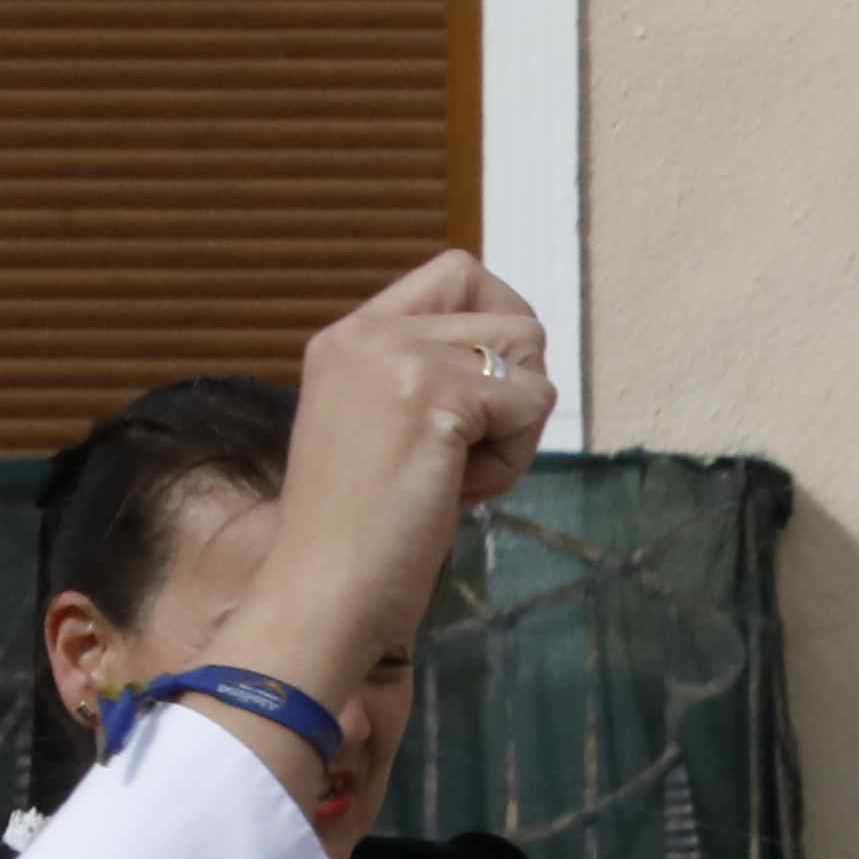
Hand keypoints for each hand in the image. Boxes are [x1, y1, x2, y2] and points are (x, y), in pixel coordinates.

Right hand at [232, 253, 546, 672]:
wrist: (324, 586)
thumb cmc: (363, 531)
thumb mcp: (385, 430)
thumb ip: (428, 382)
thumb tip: (518, 362)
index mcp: (351, 335)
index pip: (458, 273)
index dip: (500, 326)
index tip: (485, 396)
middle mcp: (370, 331)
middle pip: (514, 318)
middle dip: (516, 389)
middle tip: (468, 449)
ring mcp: (398, 357)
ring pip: (530, 360)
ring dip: (516, 429)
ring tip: (457, 474)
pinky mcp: (433, 395)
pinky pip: (534, 405)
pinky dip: (512, 460)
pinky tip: (458, 491)